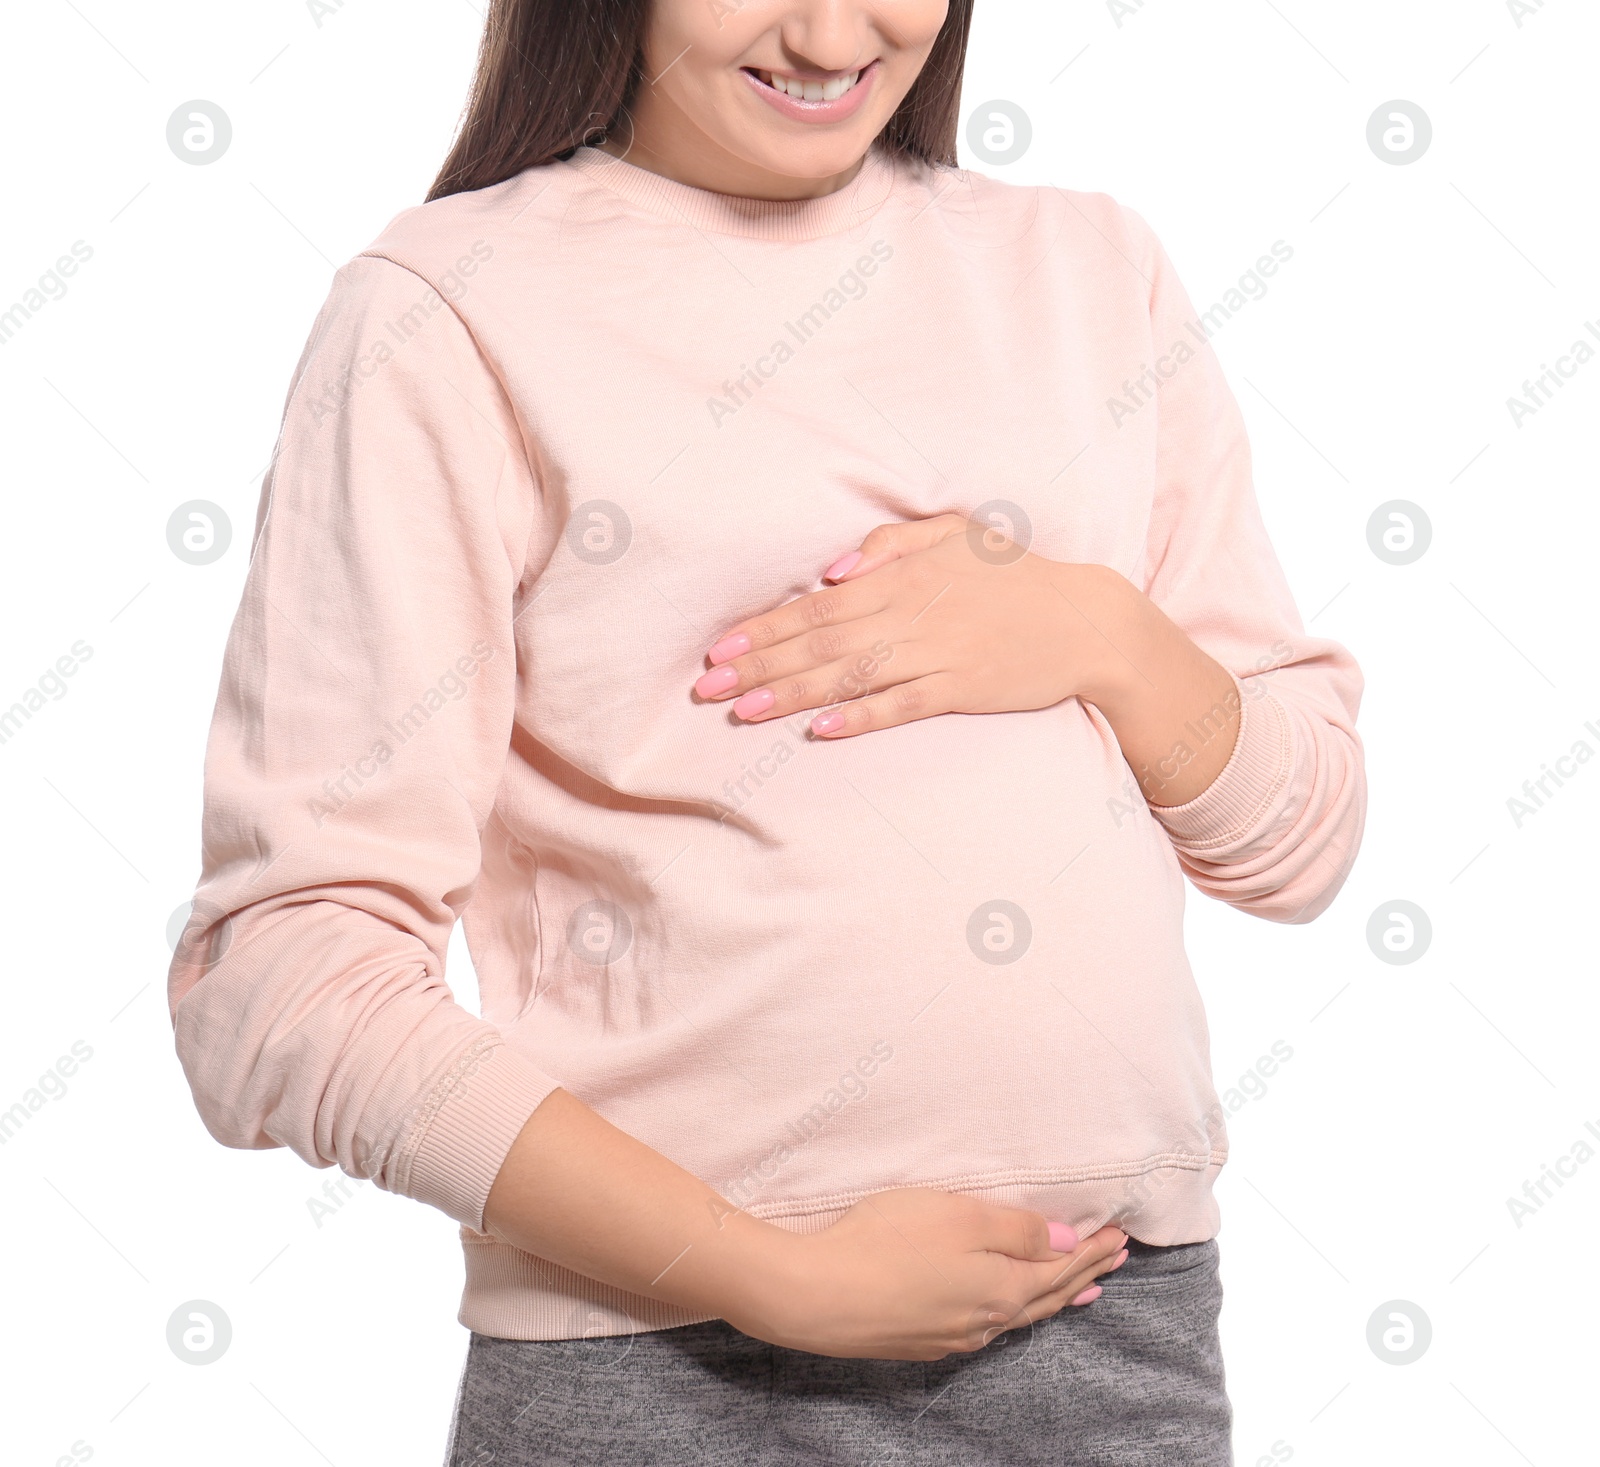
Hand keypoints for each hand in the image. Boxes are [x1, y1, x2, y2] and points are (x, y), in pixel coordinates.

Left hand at [691, 513, 1129, 737]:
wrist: (1086, 620)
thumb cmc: (1013, 575)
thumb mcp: (955, 535)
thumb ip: (890, 545)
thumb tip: (831, 571)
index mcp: (902, 576)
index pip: (817, 606)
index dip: (764, 628)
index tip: (718, 649)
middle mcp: (912, 613)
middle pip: (821, 643)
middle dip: (760, 665)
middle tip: (707, 689)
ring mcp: (937, 652)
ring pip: (851, 675)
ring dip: (794, 694)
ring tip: (744, 712)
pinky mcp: (962, 688)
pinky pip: (902, 705)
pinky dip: (862, 716)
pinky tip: (822, 730)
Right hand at [726, 1187, 1128, 1360]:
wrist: (815, 1295)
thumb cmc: (884, 1243)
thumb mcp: (957, 1217)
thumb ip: (1016, 1229)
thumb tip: (1065, 1241)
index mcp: (1001, 1288)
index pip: (1061, 1267)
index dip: (1093, 1249)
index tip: (1121, 1234)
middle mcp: (985, 1320)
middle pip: (1046, 1296)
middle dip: (1084, 1273)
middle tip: (1115, 1259)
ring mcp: (951, 1336)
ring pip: (1017, 1315)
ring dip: (1053, 1297)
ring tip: (1080, 1290)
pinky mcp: (920, 1340)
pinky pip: (987, 1326)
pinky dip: (1014, 1311)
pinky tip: (1006, 1310)